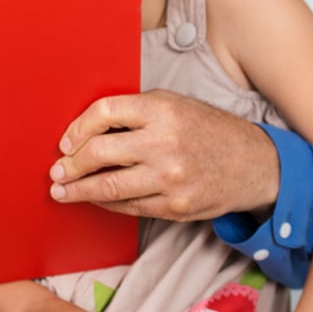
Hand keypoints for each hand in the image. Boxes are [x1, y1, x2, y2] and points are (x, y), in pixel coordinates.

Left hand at [49, 90, 279, 220]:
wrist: (255, 164)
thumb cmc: (206, 129)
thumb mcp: (173, 105)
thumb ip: (133, 112)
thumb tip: (85, 129)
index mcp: (161, 110)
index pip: (103, 113)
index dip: (77, 128)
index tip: (65, 142)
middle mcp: (165, 143)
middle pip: (99, 153)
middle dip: (70, 165)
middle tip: (56, 171)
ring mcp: (170, 178)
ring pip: (108, 186)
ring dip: (78, 190)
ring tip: (62, 192)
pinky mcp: (176, 206)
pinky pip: (128, 206)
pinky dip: (105, 202)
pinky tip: (94, 198)